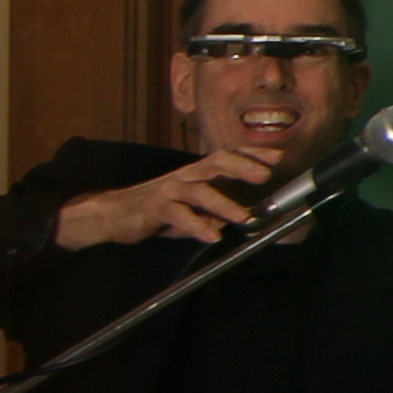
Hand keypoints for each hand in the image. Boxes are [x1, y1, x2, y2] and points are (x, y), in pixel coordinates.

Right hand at [54, 152, 277, 251]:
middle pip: (216, 162)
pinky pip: (179, 216)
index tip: (277, 158)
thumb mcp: (196, 208)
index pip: (228, 157)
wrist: (116, 213)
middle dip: (242, 166)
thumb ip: (219, 210)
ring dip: (224, 203)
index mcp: (198, 173)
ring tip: (243, 217)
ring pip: (200, 191)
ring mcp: (170, 190)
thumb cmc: (162, 208)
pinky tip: (212, 236)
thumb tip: (248, 216)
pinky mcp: (156, 207)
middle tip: (265, 175)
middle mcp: (186, 176)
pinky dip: (197, 226)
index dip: (252, 155)